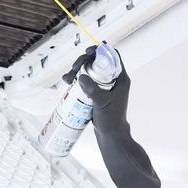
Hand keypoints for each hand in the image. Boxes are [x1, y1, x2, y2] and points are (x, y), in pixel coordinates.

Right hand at [61, 47, 160, 187]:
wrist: (111, 137)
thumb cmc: (111, 121)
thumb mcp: (102, 104)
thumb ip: (93, 90)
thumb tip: (80, 76)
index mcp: (121, 78)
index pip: (112, 56)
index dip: (100, 50)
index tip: (87, 52)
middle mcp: (113, 80)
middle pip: (96, 62)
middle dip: (82, 61)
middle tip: (72, 68)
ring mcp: (104, 88)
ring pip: (88, 71)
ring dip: (76, 70)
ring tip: (67, 78)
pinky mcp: (95, 95)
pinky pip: (85, 82)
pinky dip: (75, 80)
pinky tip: (66, 82)